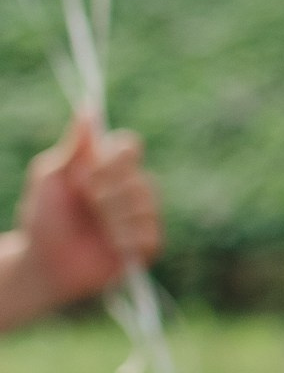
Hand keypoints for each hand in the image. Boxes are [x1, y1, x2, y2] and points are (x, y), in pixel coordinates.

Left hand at [13, 113, 160, 313]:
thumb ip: (73, 146)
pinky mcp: (145, 248)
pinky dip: (127, 238)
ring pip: (147, 205)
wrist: (43, 263)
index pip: (131, 146)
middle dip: (108, 191)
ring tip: (96, 227)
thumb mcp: (50, 176)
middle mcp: (128, 190)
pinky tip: (110, 245)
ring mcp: (139, 219)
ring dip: (114, 216)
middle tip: (86, 202)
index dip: (115, 157)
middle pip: (140, 176)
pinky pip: (151, 235)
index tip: (89, 171)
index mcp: (108, 169)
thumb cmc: (42, 219)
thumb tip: (88, 108)